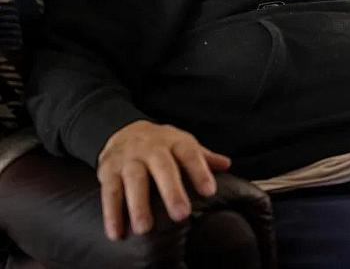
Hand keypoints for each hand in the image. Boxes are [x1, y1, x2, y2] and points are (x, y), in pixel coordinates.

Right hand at [96, 120, 230, 240]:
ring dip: (138, 205)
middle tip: (181, 215)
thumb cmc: (162, 144)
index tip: (210, 191)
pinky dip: (111, 213)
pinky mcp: (108, 171)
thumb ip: (204, 157)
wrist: (123, 130)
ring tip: (144, 229)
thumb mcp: (183, 144)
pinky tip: (116, 232)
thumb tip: (227, 164)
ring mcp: (128, 159)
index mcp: (174, 141)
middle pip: (162, 168)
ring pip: (134, 180)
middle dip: (171, 191)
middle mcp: (151, 148)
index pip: (190, 154)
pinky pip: (109, 192)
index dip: (200, 172)